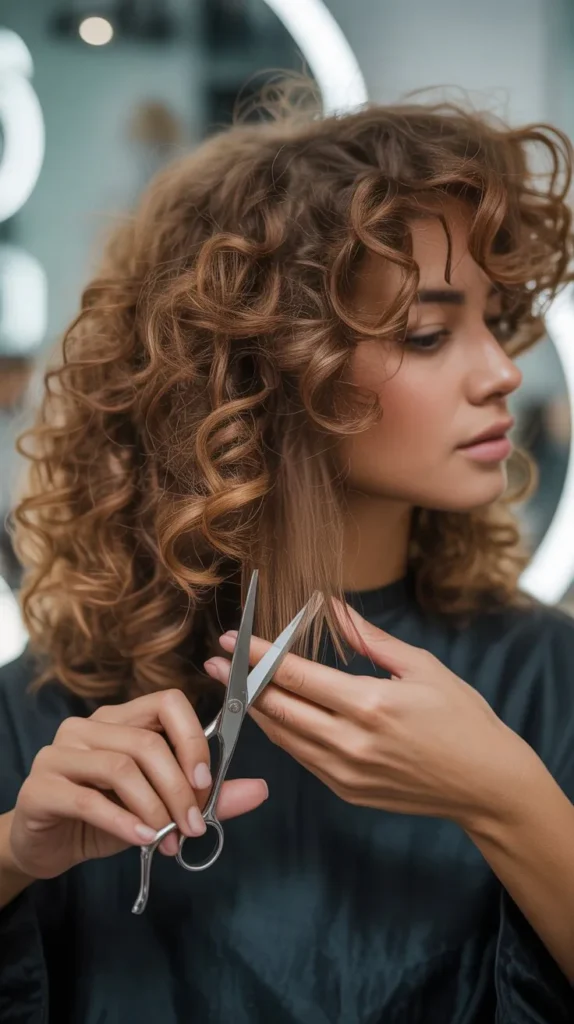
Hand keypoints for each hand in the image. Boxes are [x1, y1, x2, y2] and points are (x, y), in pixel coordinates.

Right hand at [9, 689, 267, 879]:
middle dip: (180, 789)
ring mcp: (60, 752)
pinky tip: (143, 839)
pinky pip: (89, 799)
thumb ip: (208, 798)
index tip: (207, 784)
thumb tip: (260, 789)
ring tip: (168, 839)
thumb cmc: (106, 819)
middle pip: (148, 742)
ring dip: (155, 807)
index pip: (167, 702)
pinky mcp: (41, 786)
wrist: (48, 847)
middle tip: (193, 826)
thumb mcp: (161, 807)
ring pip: (121, 768)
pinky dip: (124, 822)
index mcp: (121, 719)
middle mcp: (89, 726)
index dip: (193, 740)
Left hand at [205, 600, 530, 830]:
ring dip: (255, 710)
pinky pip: (302, 758)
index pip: (295, 676)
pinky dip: (282, 733)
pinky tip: (272, 714)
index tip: (229, 640)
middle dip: (240, 684)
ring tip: (234, 686)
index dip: (255, 657)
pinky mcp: (347, 791)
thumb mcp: (421, 667)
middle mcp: (351, 743)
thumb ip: (369, 637)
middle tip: (214, 662)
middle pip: (277, 709)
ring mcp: (346, 773)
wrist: (486, 784)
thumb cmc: (462, 718)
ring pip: (283, 737)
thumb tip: (329, 604)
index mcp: (369, 705)